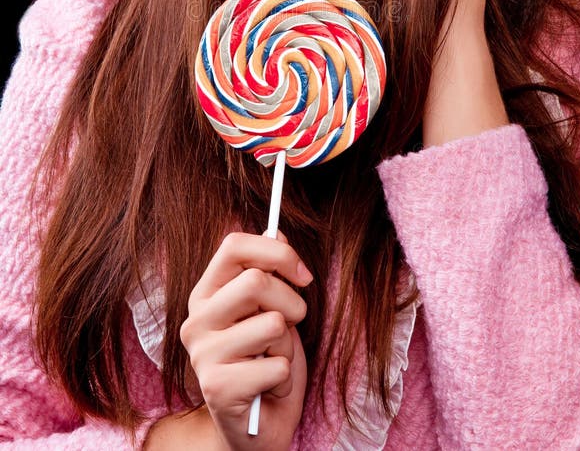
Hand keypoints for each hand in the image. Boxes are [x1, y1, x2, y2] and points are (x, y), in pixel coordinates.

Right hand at [179, 229, 311, 450]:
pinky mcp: (218, 388)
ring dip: (288, 346)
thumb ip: (268, 273)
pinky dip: (284, 379)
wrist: (253, 429)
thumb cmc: (263, 362)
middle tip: (293, 324)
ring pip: (272, 324)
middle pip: (256, 281)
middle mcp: (196, 320)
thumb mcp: (270, 310)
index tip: (302, 273)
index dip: (276, 252)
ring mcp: (203, 354)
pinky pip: (277, 366)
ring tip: (273, 361)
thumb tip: (278, 231)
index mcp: (206, 293)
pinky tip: (268, 389)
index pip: (233, 246)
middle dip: (292, 303)